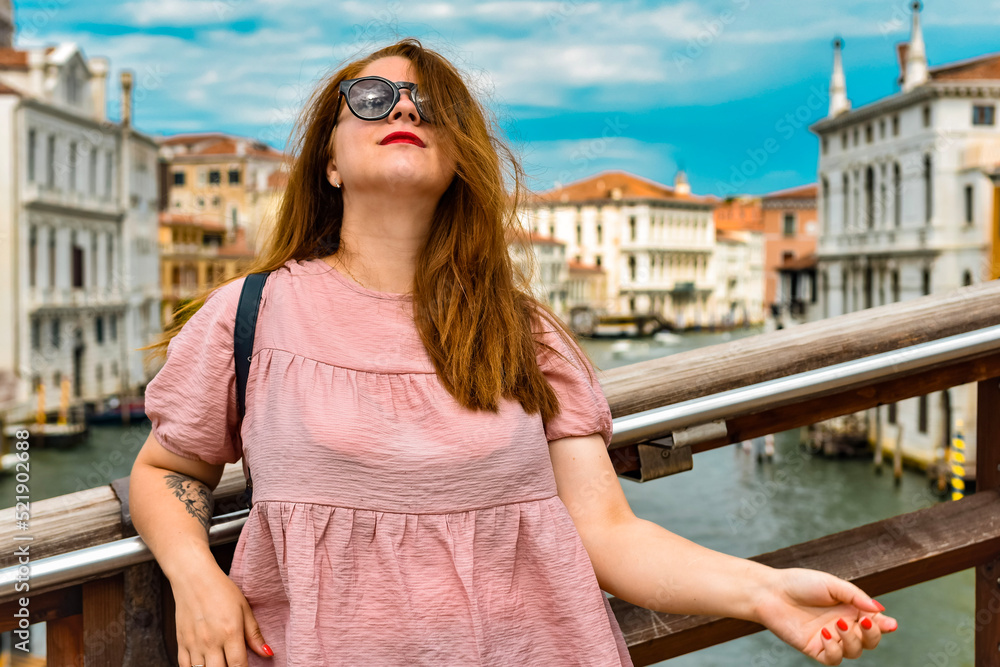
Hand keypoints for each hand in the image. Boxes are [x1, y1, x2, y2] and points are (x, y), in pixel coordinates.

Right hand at [171, 566, 273, 665]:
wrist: (193, 577)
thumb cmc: (221, 590)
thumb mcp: (244, 608)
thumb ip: (254, 634)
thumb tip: (268, 654)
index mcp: (230, 632)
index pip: (239, 666)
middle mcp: (211, 641)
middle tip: (233, 664)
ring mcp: (194, 644)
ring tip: (220, 662)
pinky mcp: (181, 643)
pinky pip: (185, 666)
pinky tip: (204, 665)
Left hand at [751, 567, 897, 664]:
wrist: (770, 592)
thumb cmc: (800, 583)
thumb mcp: (831, 584)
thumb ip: (856, 596)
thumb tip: (879, 610)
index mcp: (849, 609)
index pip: (874, 622)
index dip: (885, 625)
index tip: (889, 623)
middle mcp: (842, 626)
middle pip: (869, 641)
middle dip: (872, 635)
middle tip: (864, 622)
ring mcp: (829, 639)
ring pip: (854, 652)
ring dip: (852, 640)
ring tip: (838, 624)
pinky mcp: (815, 648)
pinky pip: (833, 659)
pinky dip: (834, 649)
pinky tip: (825, 634)